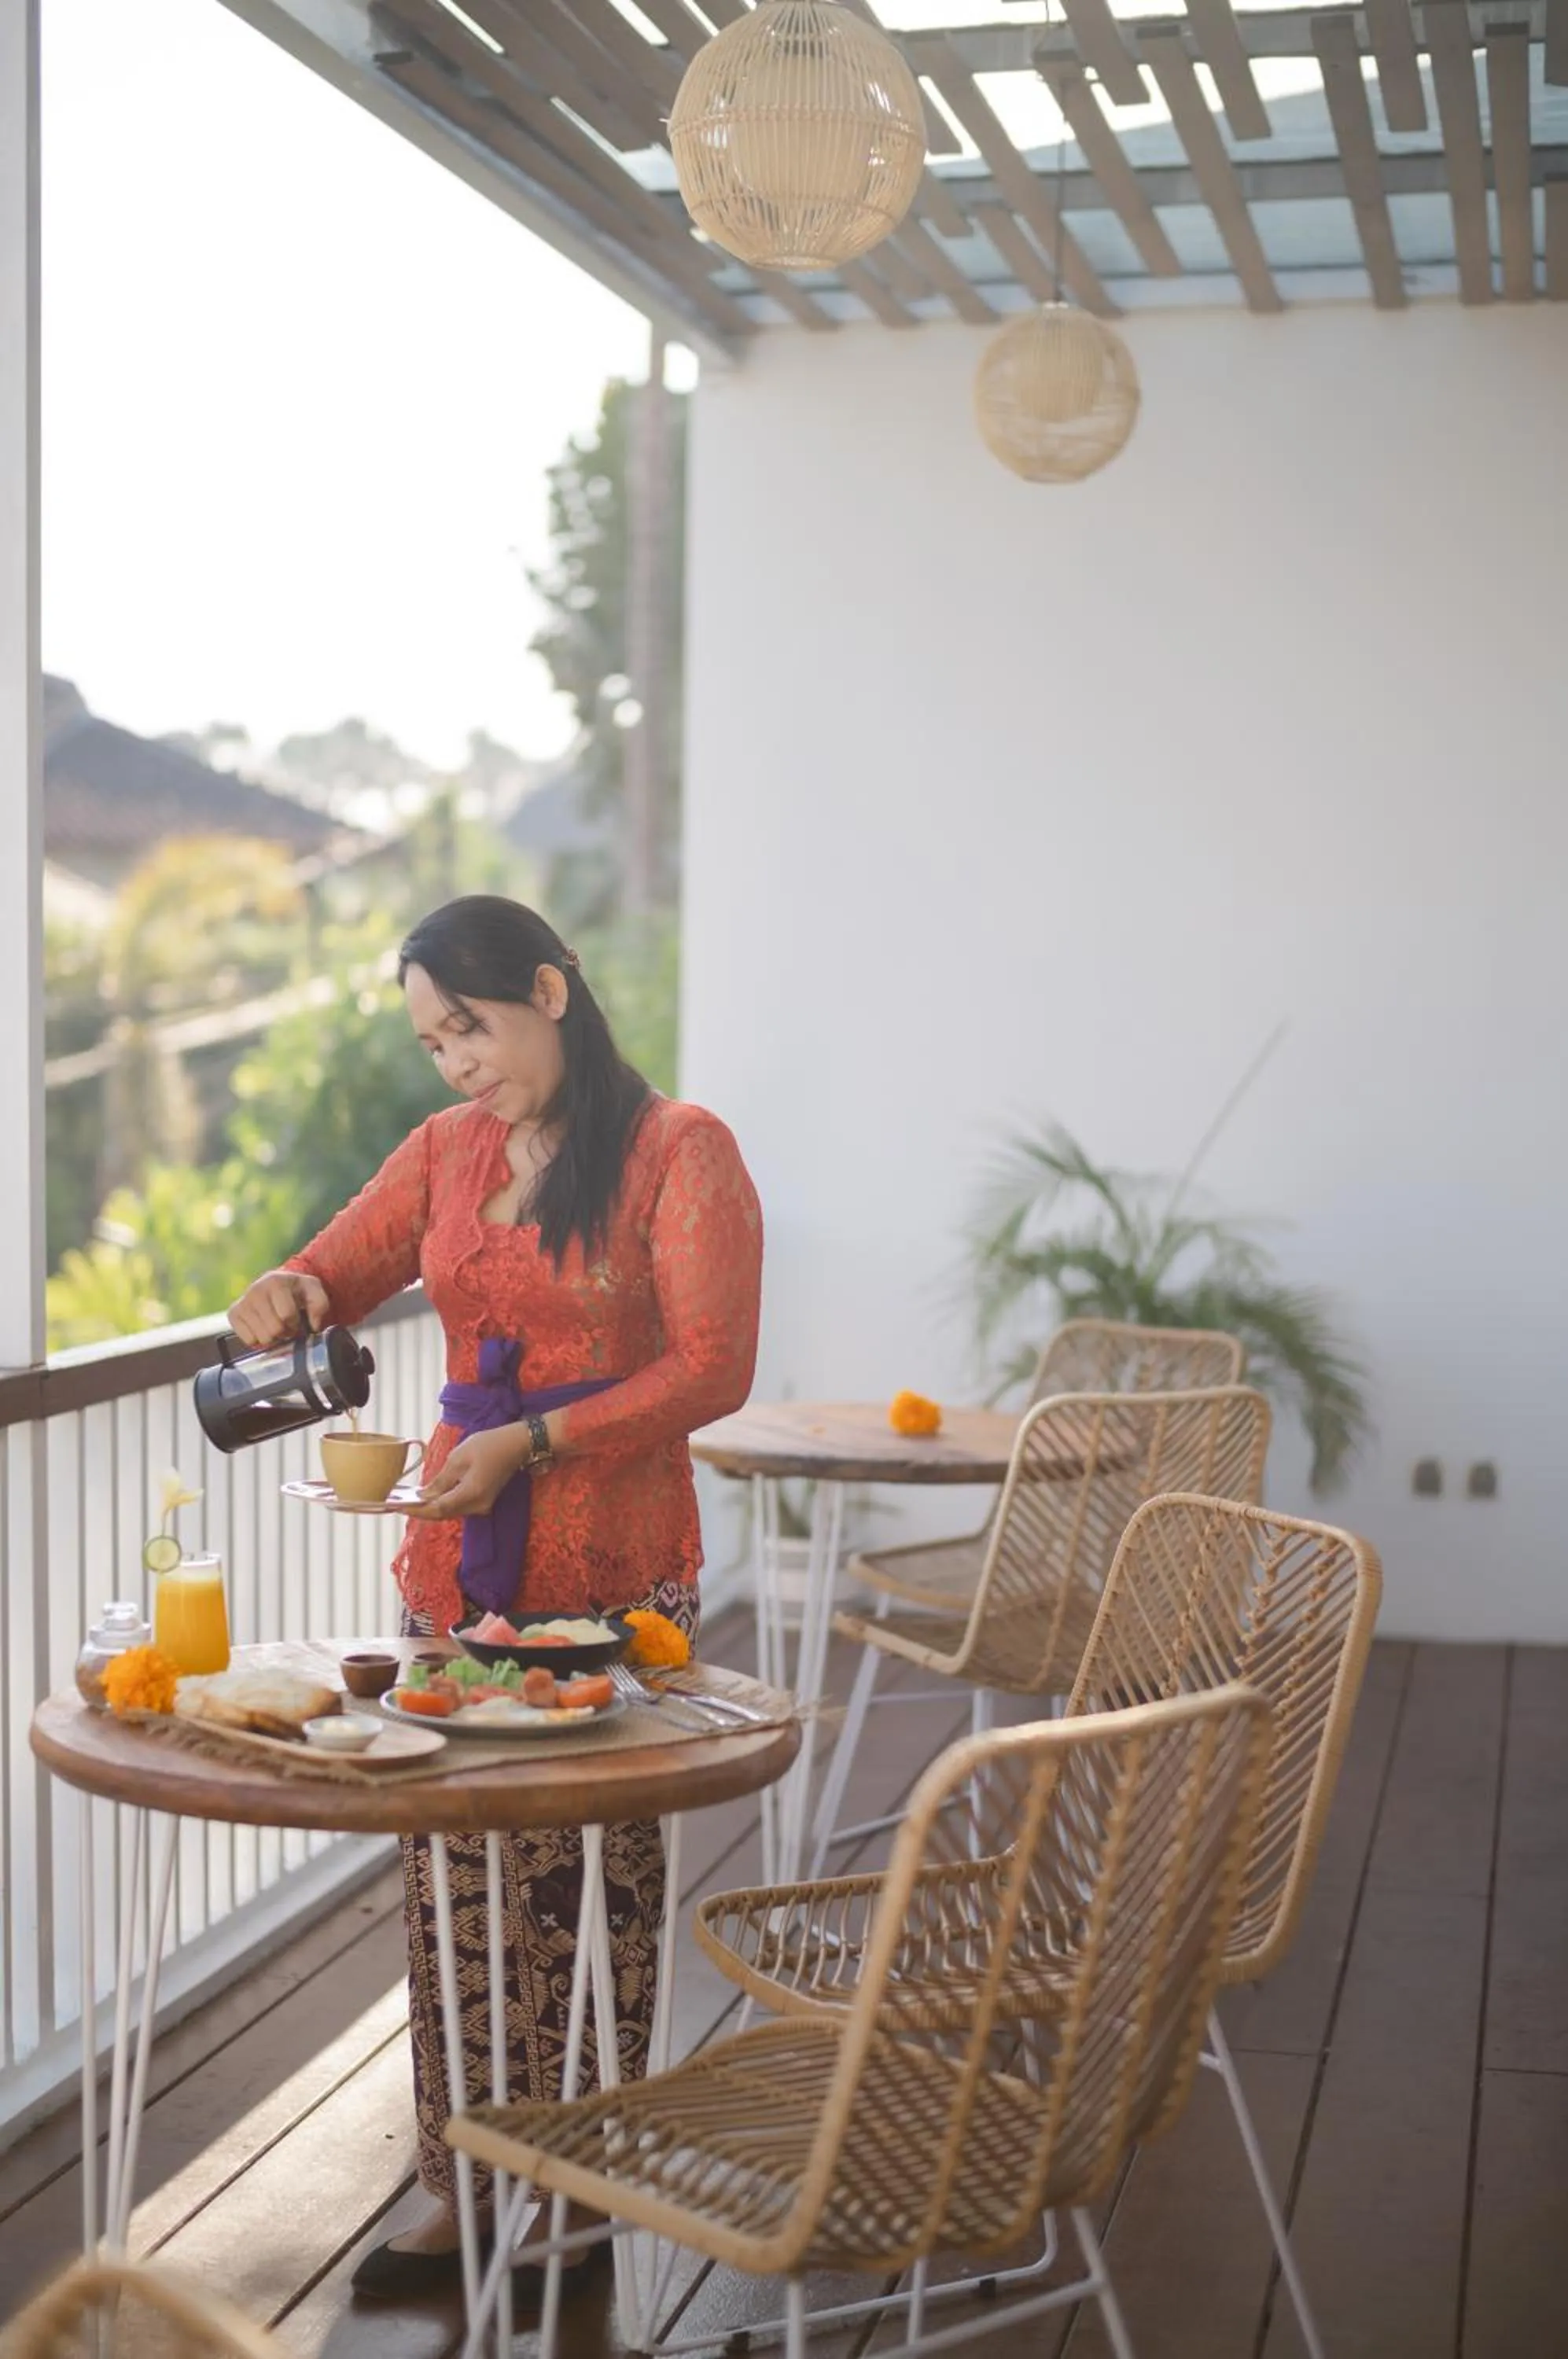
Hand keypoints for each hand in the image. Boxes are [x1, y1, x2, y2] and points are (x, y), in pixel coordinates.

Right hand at [228, 1270, 329, 1348]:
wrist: (276, 1284)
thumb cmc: (297, 1290)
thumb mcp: (314, 1291)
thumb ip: (320, 1305)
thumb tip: (313, 1325)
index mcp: (275, 1282)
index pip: (287, 1315)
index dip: (296, 1322)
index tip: (296, 1319)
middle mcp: (255, 1290)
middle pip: (274, 1329)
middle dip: (285, 1331)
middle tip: (286, 1325)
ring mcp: (242, 1302)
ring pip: (262, 1338)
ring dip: (273, 1337)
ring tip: (276, 1325)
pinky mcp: (233, 1314)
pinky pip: (249, 1340)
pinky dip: (259, 1339)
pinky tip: (263, 1327)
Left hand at [406, 1426, 533, 1520]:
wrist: (516, 1444)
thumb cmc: (488, 1445)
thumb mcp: (459, 1458)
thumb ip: (440, 1480)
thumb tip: (424, 1496)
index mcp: (470, 1494)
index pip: (437, 1508)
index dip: (416, 1509)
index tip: (396, 1506)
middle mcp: (477, 1506)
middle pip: (442, 1514)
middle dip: (420, 1510)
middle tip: (398, 1503)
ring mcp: (482, 1506)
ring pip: (449, 1512)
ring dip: (430, 1507)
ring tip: (409, 1500)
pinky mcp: (483, 1502)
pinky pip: (458, 1507)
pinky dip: (442, 1503)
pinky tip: (429, 1496)